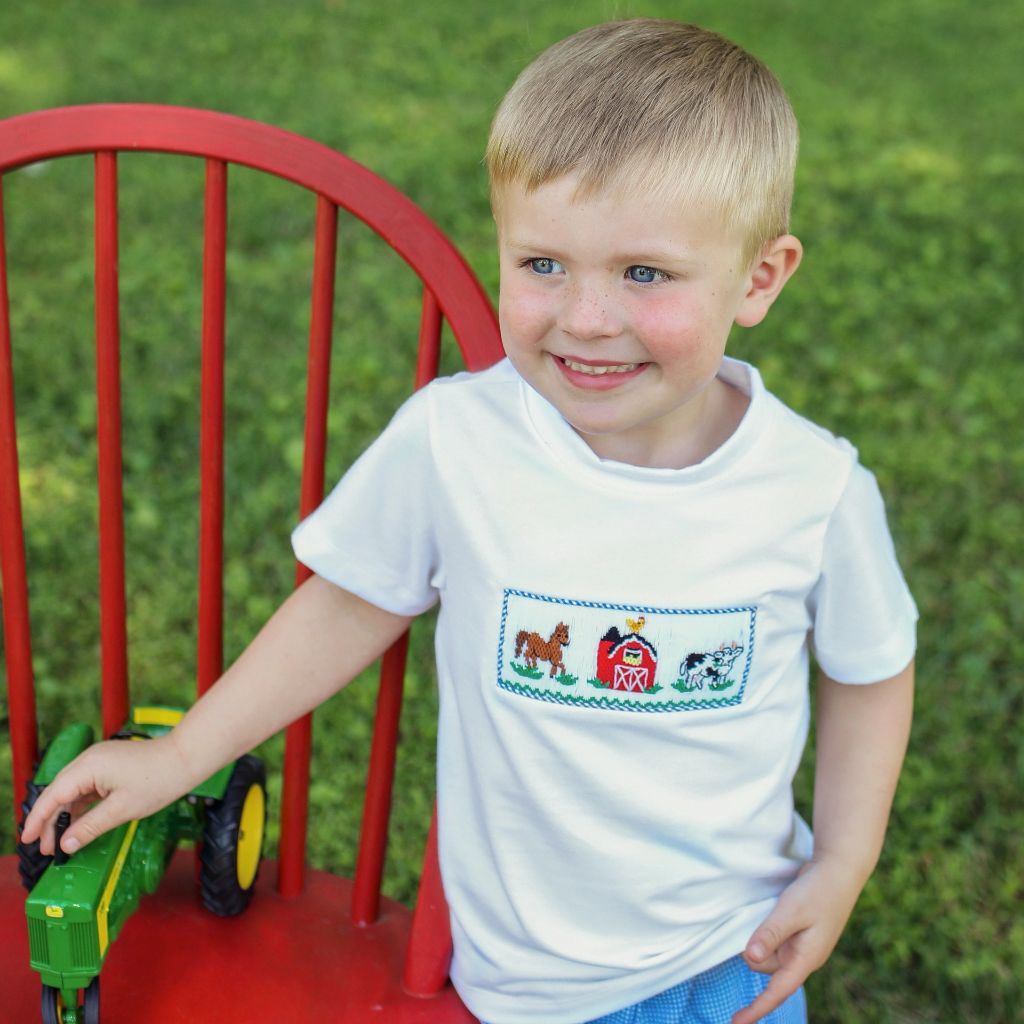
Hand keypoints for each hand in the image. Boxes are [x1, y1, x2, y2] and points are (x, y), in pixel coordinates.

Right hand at [19, 734, 191, 855]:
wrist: (186, 758)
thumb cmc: (159, 779)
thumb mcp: (121, 810)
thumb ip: (89, 827)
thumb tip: (66, 844)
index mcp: (88, 767)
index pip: (53, 796)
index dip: (38, 820)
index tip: (28, 840)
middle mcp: (89, 760)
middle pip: (59, 792)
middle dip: (49, 821)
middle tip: (45, 848)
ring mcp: (100, 761)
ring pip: (72, 791)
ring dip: (65, 815)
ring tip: (60, 842)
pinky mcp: (110, 765)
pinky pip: (87, 787)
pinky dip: (81, 806)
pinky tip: (78, 824)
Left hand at [731, 858, 862, 1023]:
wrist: (839, 871)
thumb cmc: (818, 891)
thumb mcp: (792, 910)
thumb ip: (771, 933)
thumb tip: (749, 958)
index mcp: (805, 960)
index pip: (776, 992)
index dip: (756, 1008)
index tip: (735, 1023)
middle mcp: (803, 957)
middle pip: (765, 967)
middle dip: (755, 949)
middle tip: (762, 918)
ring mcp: (802, 946)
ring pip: (768, 952)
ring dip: (761, 937)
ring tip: (770, 910)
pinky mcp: (799, 934)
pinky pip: (775, 940)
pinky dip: (767, 931)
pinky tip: (770, 912)